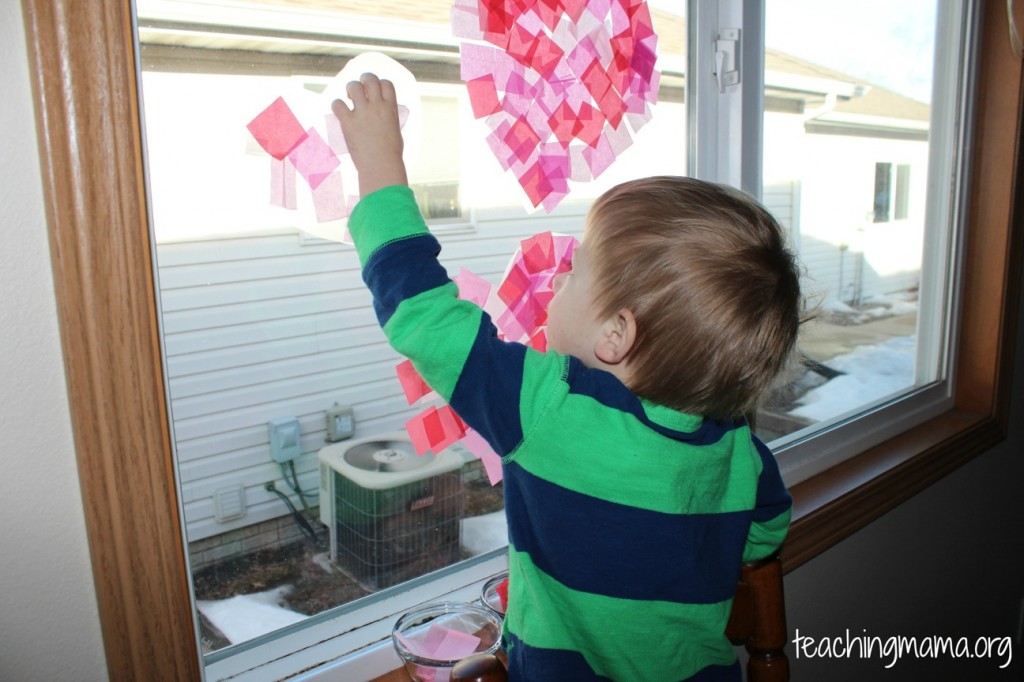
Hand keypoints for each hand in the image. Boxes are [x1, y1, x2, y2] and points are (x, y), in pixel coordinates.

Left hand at [331, 73, 408, 196]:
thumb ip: (388, 118)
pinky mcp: (349, 123)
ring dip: (350, 89)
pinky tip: (340, 112)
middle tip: (360, 90)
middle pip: (370, 79)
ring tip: (350, 98)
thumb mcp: (395, 130)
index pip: (386, 83)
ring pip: (353, 86)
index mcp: (391, 108)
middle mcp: (377, 106)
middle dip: (364, 80)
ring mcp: (362, 113)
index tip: (375, 91)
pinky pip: (337, 104)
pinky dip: (337, 105)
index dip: (379, 84)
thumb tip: (384, 115)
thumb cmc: (390, 154)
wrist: (381, 166)